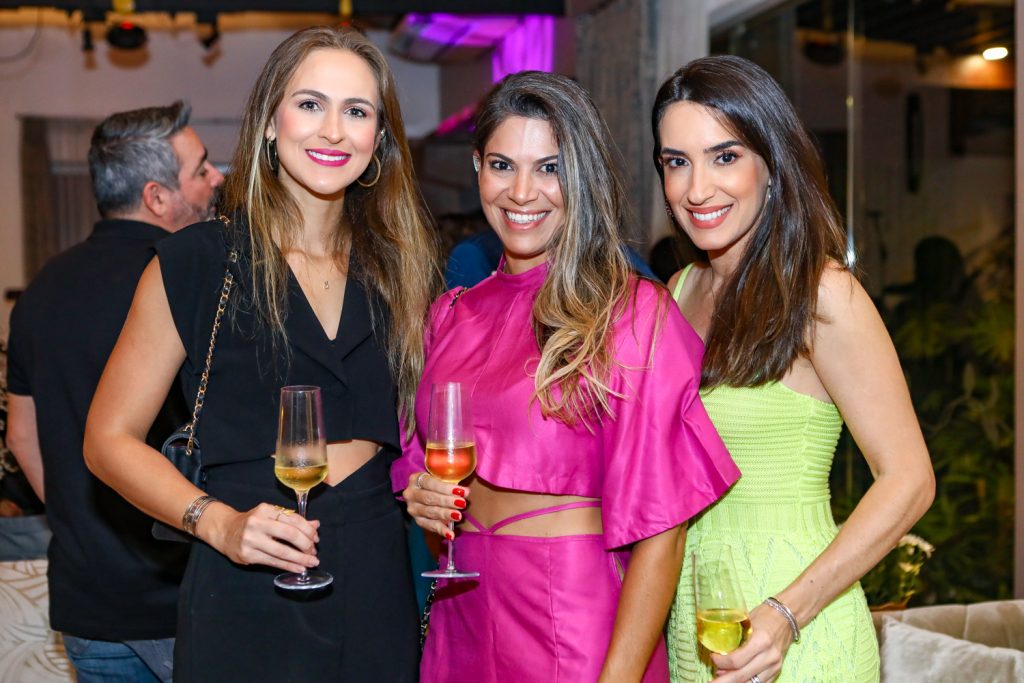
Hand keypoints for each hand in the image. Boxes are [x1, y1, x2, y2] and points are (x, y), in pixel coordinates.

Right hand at [199, 501, 320, 573]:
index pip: (293, 519)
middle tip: (314, 551)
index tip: (316, 538)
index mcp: (266, 510)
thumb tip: (316, 525)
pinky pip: (273, 562)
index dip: (308, 530)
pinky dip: (289, 566)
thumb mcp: (271, 515)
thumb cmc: (252, 522)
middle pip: (289, 534)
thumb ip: (293, 520)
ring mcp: (251, 540)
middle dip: (306, 544)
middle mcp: (257, 523)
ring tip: (312, 562)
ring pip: (282, 551)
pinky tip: (299, 568)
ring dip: (300, 558)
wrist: (225, 531)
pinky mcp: (248, 555)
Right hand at [402, 471, 467, 539]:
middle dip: (447, 501)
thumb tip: (465, 492)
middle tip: (462, 503)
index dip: (447, 488)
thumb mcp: (441, 477)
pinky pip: (429, 526)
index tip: (463, 491)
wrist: (426, 492)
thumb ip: (451, 482)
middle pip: (429, 498)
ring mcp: (413, 508)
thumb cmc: (437, 483)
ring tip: (458, 516)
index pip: (430, 483)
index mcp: (415, 479)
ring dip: (445, 514)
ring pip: (429, 512)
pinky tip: (450, 534)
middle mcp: (411, 494)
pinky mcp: (417, 520)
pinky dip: (441, 530)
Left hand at [710, 602, 793, 681]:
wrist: (786, 619)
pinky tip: (736, 680)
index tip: (713, 657)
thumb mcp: (747, 621)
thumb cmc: (764, 616)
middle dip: (724, 681)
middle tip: (711, 682)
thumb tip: (717, 648)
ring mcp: (775, 666)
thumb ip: (735, 636)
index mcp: (761, 640)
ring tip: (721, 680)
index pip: (736, 660)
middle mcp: (769, 656)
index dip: (721, 662)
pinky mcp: (777, 671)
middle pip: (742, 675)